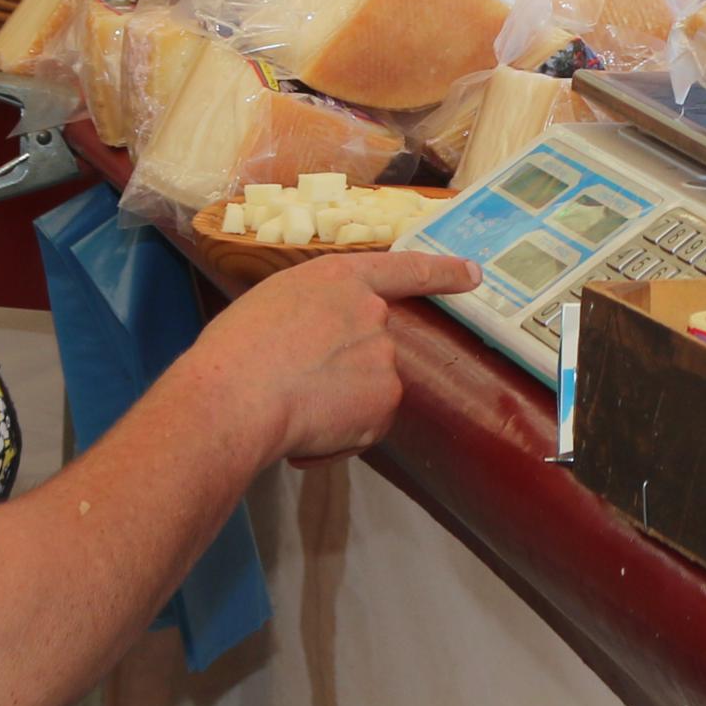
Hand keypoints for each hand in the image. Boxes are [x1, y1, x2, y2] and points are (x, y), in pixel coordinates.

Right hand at [206, 250, 474, 463]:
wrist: (236, 396)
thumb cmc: (233, 351)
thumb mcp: (273, 304)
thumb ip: (313, 313)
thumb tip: (321, 344)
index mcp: (342, 278)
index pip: (406, 269)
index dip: (442, 271)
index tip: (473, 274)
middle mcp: (374, 313)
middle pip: (374, 345)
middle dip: (342, 369)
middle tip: (295, 383)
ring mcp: (384, 358)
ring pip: (368, 389)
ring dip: (336, 405)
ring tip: (290, 406)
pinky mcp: (385, 403)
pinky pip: (364, 426)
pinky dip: (338, 437)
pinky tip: (303, 431)